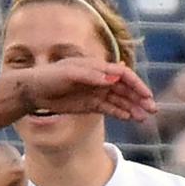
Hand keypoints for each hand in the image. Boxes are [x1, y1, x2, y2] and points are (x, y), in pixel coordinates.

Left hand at [23, 57, 156, 120]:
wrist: (32, 91)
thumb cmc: (48, 77)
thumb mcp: (67, 73)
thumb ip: (90, 75)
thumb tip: (112, 78)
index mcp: (95, 67)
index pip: (122, 74)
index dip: (136, 84)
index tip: (146, 95)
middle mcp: (98, 79)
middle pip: (124, 88)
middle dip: (139, 98)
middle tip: (152, 109)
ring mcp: (95, 92)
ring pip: (119, 99)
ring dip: (133, 107)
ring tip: (144, 117)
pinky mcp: (89, 104)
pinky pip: (109, 108)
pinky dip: (120, 113)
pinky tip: (130, 118)